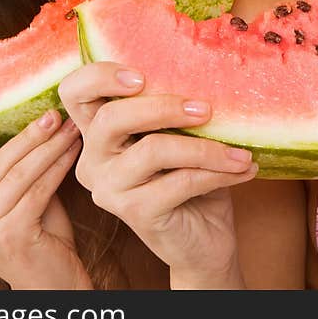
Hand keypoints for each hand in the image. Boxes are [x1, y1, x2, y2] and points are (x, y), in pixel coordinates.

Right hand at [0, 101, 89, 288]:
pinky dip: (57, 167)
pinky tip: (73, 152)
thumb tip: (35, 118)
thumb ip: (16, 170)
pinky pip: (36, 191)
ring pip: (16, 175)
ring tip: (70, 128)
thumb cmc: (41, 239)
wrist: (55, 285)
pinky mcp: (6, 237)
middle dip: (27, 135)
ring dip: (48, 148)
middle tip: (53, 114)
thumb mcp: (19, 200)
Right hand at [58, 63, 258, 287]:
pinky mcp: (134, 213)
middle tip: (206, 109)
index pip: (75, 93)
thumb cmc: (192, 181)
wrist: (204, 242)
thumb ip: (174, 112)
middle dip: (163, 106)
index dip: (100, 76)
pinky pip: (180, 180)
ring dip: (205, 147)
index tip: (142, 76)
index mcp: (98, 134)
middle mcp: (93, 161)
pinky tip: (242, 170)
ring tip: (239, 152)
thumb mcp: (180, 137)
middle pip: (112, 117)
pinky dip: (217, 172)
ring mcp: (109, 189)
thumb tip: (203, 80)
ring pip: (152, 150)